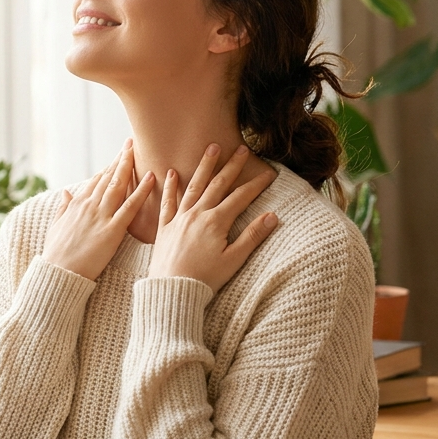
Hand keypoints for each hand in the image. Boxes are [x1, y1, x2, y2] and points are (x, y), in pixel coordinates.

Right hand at [42, 139, 155, 281]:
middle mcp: (89, 205)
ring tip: (138, 151)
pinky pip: (130, 207)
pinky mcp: (112, 230)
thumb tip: (65, 192)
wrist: (59, 272)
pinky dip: (141, 191)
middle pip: (108, 177)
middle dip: (120, 159)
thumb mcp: (57, 226)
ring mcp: (101, 216)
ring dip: (129, 166)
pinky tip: (151, 178)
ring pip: (118, 185)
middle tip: (130, 143)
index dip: (108, 168)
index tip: (118, 156)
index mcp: (77, 205)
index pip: (96, 181)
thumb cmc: (57, 253)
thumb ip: (64, 207)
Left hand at [147, 143, 278, 293]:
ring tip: (211, 148)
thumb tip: (272, 217)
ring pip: (193, 186)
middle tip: (241, 148)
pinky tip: (171, 172)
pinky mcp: (165, 228)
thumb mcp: (233, 260)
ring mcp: (179, 219)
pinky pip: (167, 202)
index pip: (241, 197)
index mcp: (216, 222)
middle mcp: (197, 214)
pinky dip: (169, 186)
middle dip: (231, 166)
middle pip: (218, 185)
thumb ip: (252, 236)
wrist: (172, 290)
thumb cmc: (204, 279)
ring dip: (204, 166)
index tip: (269, 173)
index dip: (256, 184)